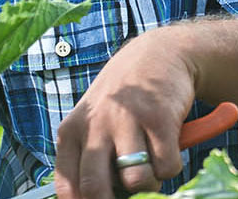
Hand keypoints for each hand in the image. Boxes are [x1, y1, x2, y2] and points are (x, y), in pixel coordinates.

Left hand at [54, 27, 200, 196]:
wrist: (159, 54)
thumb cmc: (123, 99)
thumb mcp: (93, 121)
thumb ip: (88, 156)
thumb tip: (91, 198)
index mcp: (71, 131)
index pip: (67, 185)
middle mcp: (96, 125)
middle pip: (95, 188)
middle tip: (130, 198)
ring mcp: (128, 121)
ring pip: (137, 181)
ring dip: (149, 184)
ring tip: (150, 168)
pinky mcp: (160, 119)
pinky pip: (167, 167)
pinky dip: (170, 167)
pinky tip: (167, 147)